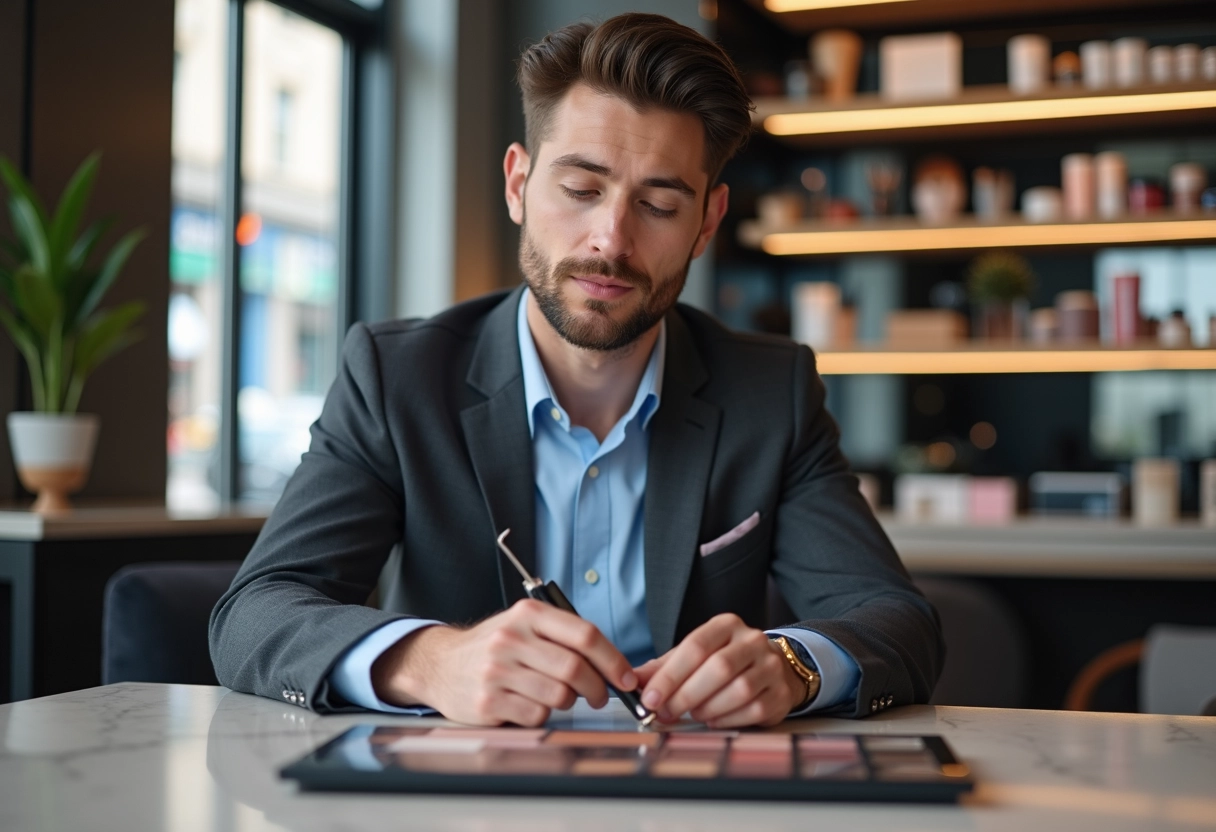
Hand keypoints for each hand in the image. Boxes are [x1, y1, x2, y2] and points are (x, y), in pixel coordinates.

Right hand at [370, 599, 637, 725]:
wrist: (439, 665)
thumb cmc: (493, 647)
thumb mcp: (523, 625)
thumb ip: (562, 636)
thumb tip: (613, 664)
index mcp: (528, 614)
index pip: (584, 635)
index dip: (613, 660)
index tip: (626, 677)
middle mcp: (511, 638)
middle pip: (576, 668)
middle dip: (598, 688)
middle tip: (598, 696)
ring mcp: (498, 670)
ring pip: (560, 695)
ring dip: (567, 702)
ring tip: (555, 696)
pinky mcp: (488, 701)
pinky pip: (537, 714)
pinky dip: (542, 714)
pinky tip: (528, 704)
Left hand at [634, 613, 804, 727]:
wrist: (772, 668)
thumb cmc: (724, 662)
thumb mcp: (694, 656)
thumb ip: (664, 667)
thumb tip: (632, 680)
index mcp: (726, 625)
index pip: (695, 646)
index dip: (670, 675)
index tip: (650, 698)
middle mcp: (752, 640)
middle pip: (718, 668)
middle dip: (686, 695)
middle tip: (665, 712)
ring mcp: (771, 666)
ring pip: (738, 690)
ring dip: (707, 708)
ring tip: (692, 713)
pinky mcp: (781, 693)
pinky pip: (753, 710)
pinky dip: (727, 719)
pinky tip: (714, 719)